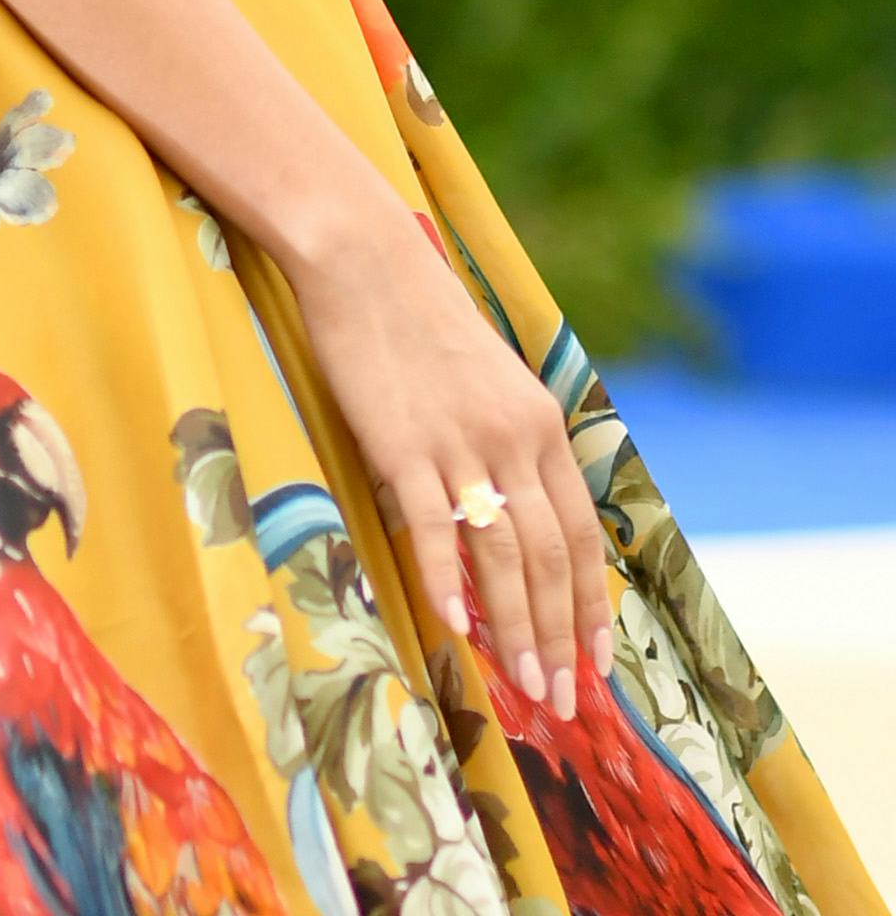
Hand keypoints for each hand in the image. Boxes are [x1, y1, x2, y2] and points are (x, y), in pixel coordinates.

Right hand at [287, 208, 612, 718]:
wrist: (365, 258)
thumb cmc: (420, 321)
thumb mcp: (490, 380)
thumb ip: (510, 444)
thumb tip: (516, 517)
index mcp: (541, 422)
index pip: (579, 534)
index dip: (589, 603)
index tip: (595, 661)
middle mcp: (513, 436)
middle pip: (548, 557)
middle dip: (558, 638)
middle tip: (560, 702)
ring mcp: (459, 442)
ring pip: (502, 555)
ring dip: (517, 630)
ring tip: (524, 688)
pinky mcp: (403, 443)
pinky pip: (431, 527)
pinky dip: (444, 581)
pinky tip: (451, 628)